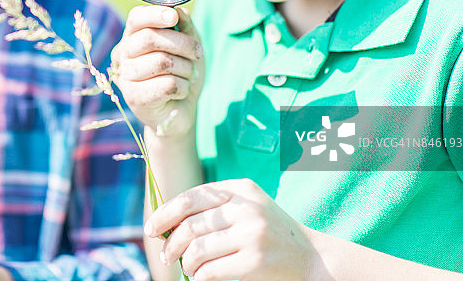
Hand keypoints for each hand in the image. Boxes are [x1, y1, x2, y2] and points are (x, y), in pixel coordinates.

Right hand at [111, 5, 204, 137]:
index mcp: (132, 37)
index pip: (136, 17)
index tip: (173, 17)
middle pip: (150, 37)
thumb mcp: (188, 45)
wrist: (180, 110)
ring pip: (162, 61)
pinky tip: (181, 91)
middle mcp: (123, 54)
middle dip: (182, 43)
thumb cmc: (182, 73)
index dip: (155, 14)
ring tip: (189, 75)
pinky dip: (183, 87)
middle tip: (197, 52)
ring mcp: (125, 76)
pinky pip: (167, 84)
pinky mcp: (134, 97)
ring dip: (186, 68)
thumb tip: (178, 11)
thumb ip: (183, 26)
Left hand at [144, 179, 316, 280]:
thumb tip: (165, 223)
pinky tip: (201, 277)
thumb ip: (213, 209)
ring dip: (185, 263)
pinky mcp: (256, 260)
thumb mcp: (246, 209)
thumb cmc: (268, 234)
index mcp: (241, 189)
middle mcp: (247, 207)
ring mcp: (253, 233)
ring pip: (197, 249)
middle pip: (190, 225)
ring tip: (186, 268)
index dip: (166, 214)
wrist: (311, 258)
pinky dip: (200, 277)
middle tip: (166, 255)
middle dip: (171, 243)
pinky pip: (211, 270)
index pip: (191, 198)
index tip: (151, 229)